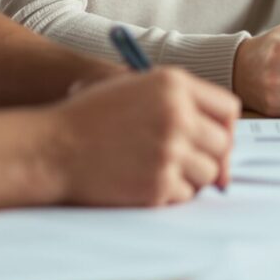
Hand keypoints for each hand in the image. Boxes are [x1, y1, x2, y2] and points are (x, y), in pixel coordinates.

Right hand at [43, 69, 238, 206]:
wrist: (52, 148)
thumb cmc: (91, 117)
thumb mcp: (135, 88)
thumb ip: (180, 103)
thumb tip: (224, 141)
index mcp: (173, 84)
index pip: (228, 109)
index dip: (223, 127)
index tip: (213, 139)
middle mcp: (177, 115)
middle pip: (223, 145)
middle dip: (209, 156)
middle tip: (186, 161)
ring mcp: (169, 151)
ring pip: (208, 174)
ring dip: (190, 177)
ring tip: (159, 169)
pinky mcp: (158, 184)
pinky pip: (185, 195)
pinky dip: (170, 193)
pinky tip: (143, 181)